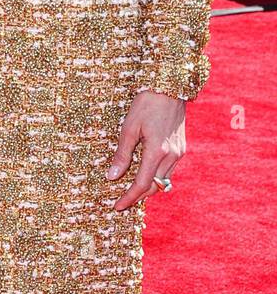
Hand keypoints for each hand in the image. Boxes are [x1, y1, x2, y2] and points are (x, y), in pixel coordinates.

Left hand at [107, 90, 186, 210]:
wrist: (169, 87)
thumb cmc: (146, 104)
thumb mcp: (129, 127)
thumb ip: (122, 154)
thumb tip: (112, 177)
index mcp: (157, 151)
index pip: (142, 184)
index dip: (128, 197)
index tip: (117, 206)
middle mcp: (171, 156)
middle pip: (154, 187)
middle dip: (138, 197)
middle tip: (121, 202)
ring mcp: (179, 153)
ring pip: (163, 181)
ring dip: (147, 188)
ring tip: (130, 190)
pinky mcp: (181, 148)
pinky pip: (168, 170)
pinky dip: (155, 176)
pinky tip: (144, 173)